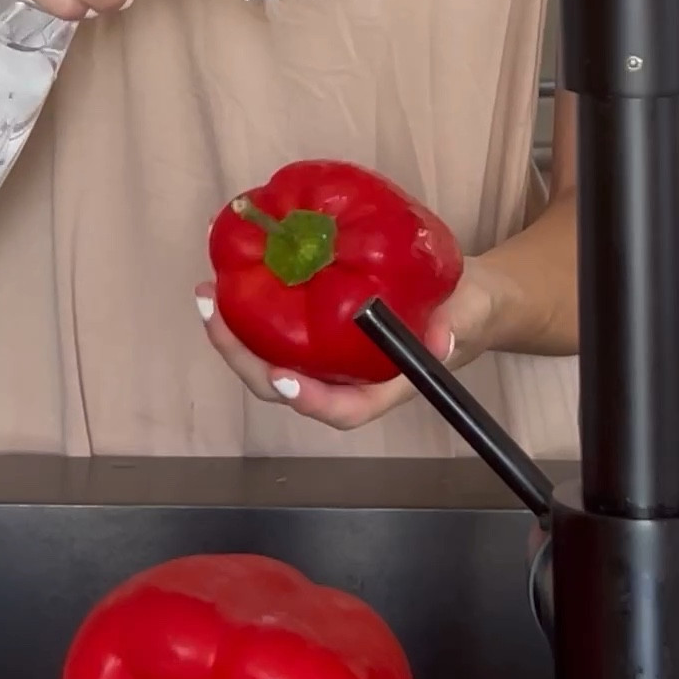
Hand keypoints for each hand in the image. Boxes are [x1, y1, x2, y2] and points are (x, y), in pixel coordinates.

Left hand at [195, 259, 500, 433]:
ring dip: (235, 331)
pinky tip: (232, 269)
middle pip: (287, 385)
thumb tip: (441, 341)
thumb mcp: (471, 315)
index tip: (281, 378)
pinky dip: (251, 305)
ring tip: (208, 293)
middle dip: (244, 358)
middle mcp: (348, 376)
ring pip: (274, 356)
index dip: (309, 400)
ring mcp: (329, 353)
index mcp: (383, 386)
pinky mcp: (320, 324)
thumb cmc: (471, 312)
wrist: (466, 293)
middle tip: (214, 313)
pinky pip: (280, 324)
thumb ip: (457, 329)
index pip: (343, 409)